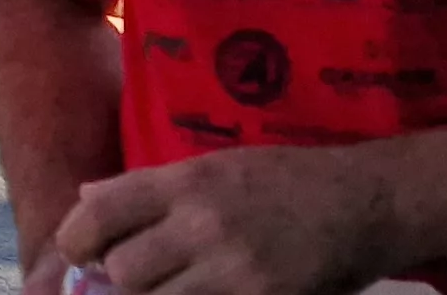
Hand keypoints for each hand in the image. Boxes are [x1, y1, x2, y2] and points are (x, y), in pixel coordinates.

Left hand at [53, 146, 396, 294]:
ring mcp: (234, 269)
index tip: (84, 255)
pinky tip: (211, 293)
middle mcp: (203, 223)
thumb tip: (88, 200)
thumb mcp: (216, 165)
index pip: (99, 216)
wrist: (370, 202)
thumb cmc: (289, 181)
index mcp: (186, 182)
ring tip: (181, 284)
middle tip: (144, 276)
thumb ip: (150, 187)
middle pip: (123, 272)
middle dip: (124, 281)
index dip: (77, 244)